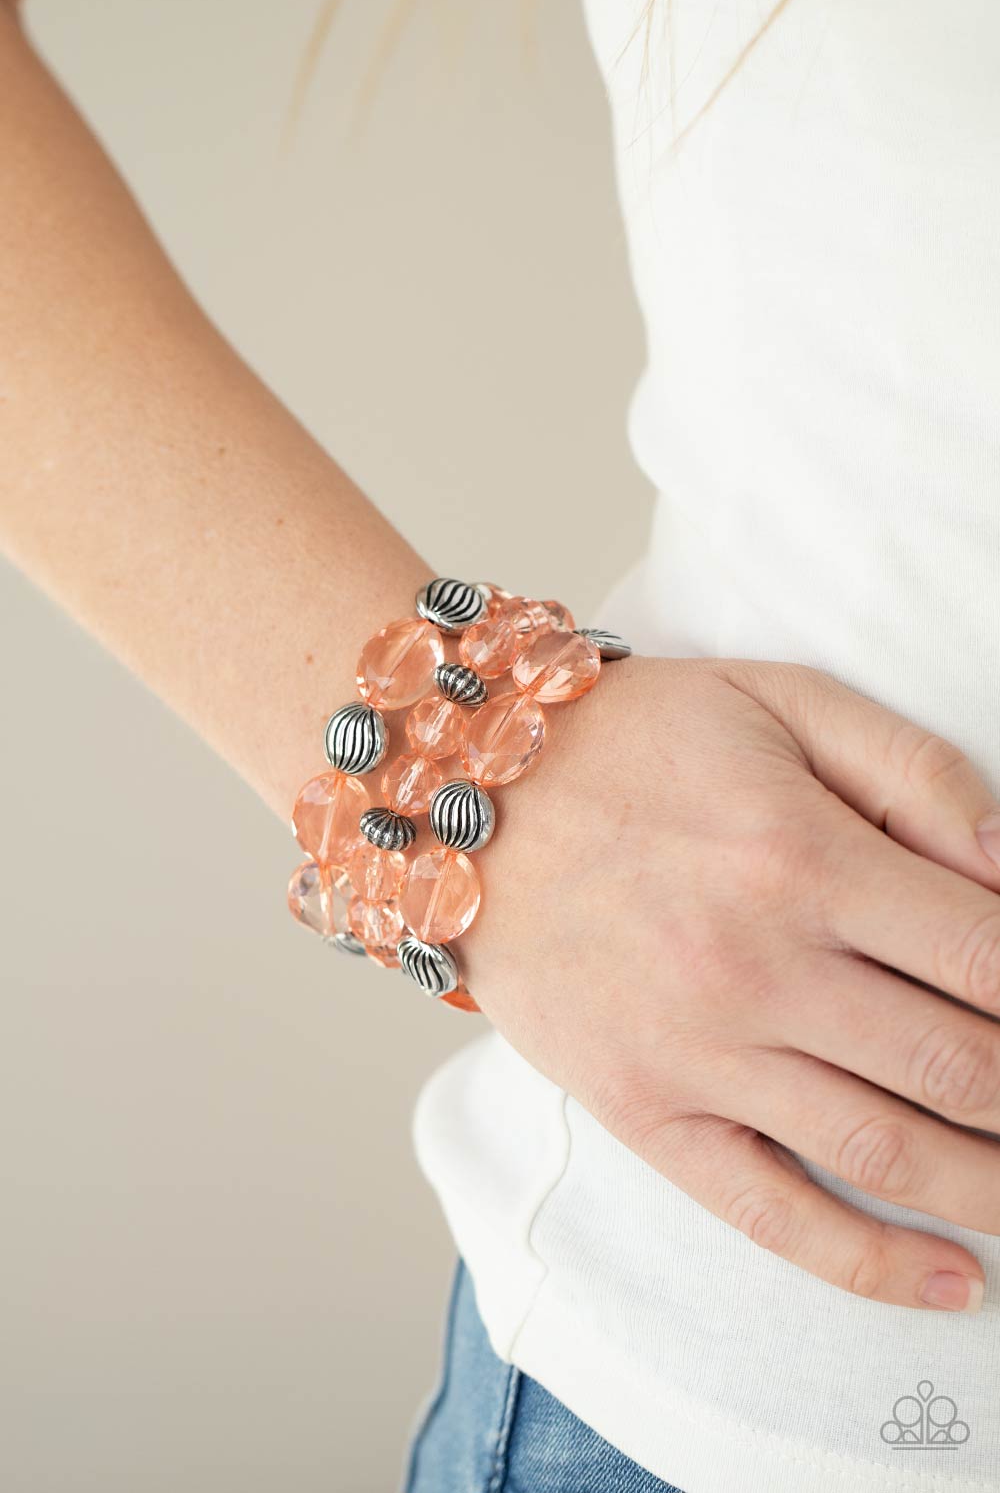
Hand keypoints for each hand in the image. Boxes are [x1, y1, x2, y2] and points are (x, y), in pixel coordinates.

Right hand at [464, 655, 999, 1311]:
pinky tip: (951, 1283)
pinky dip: (869, 1263)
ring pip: (885, 1152)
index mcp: (803, 857)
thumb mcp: (781, 702)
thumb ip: (915, 772)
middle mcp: (756, 967)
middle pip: (962, 1066)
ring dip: (995, 1189)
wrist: (466, 795)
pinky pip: (768, 1211)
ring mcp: (695, 1051)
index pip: (989, 956)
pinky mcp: (641, 1108)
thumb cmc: (634, 741)